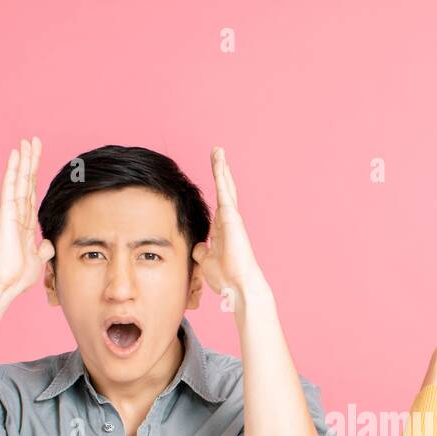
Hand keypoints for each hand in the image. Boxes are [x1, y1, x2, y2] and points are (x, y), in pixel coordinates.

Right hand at [0, 138, 54, 312]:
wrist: (7, 283)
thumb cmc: (18, 275)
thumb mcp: (38, 259)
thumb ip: (43, 249)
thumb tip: (47, 243)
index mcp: (25, 222)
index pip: (32, 192)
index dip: (35, 175)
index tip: (37, 160)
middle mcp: (18, 213)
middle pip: (26, 181)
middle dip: (30, 162)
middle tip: (33, 141)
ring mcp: (11, 212)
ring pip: (18, 180)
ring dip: (23, 160)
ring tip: (26, 142)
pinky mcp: (7, 213)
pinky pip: (10, 187)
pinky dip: (13, 170)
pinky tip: (15, 155)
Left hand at [191, 146, 264, 299]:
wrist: (238, 285)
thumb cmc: (226, 277)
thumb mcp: (206, 262)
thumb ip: (202, 252)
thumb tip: (198, 246)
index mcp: (223, 231)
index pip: (218, 205)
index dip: (216, 192)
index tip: (216, 181)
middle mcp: (229, 221)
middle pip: (224, 192)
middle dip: (221, 173)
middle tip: (218, 155)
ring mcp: (232, 217)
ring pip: (226, 187)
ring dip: (222, 168)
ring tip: (217, 150)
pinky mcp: (231, 216)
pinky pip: (224, 190)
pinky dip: (221, 174)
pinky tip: (219, 160)